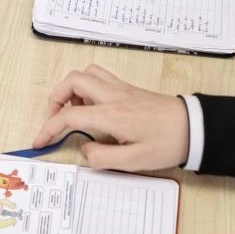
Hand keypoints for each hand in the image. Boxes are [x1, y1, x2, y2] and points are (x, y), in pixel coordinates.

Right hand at [33, 65, 188, 171]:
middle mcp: (113, 95)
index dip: (48, 128)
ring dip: (72, 89)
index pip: (68, 116)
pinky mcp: (129, 89)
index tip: (39, 141)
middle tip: (55, 120)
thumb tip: (84, 149)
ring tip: (74, 112)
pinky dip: (87, 87)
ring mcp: (121, 89)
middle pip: (73, 80)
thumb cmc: (168, 143)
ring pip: (86, 73)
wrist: (195, 127)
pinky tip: (93, 108)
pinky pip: (100, 77)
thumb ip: (102, 157)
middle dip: (55, 98)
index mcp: (111, 114)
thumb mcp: (133, 161)